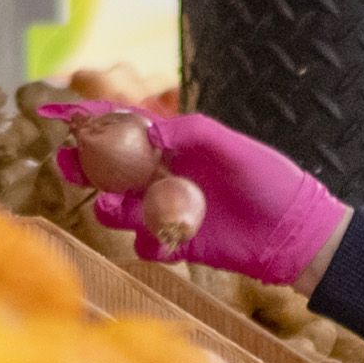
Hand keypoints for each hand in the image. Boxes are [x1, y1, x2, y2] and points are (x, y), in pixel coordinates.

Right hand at [76, 107, 348, 287]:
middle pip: (112, 171)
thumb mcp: (230, 146)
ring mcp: (171, 211)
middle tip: (66, 163)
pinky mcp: (180, 245)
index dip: (95, 122)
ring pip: (123, 211)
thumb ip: (189, 133)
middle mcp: (167, 177)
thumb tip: (146, 129)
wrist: (297, 232)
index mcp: (176, 145)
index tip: (66, 116)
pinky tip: (160, 240)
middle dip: (85, 167)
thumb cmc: (269, 179)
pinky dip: (148, 244)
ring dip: (111, 209)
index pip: (128, 128)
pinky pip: (149, 246)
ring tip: (112, 206)